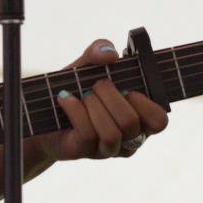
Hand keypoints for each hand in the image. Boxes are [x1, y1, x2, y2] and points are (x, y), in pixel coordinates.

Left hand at [36, 39, 168, 161]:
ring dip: (94, 106)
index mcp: (140, 118)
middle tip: (97, 85)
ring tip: (83, 94)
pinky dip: (75, 109)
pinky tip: (65, 99)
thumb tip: (110, 54)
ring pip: (112, 134)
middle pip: (131, 123)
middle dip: (110, 96)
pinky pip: (87, 134)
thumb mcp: (88, 64)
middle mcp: (128, 138)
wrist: (43, 109)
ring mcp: (107, 149)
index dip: (144, 103)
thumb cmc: (76, 87)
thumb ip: (100, 50)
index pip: (159, 121)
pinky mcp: (84, 151)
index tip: (126, 87)